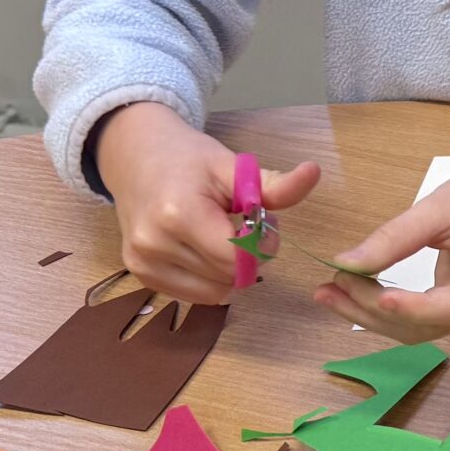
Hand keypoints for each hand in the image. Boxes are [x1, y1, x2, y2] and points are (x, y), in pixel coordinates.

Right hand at [93, 101, 320, 304]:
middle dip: (248, 256)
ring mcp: (142, 263)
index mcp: (179, 214)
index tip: (263, 222)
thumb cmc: (188, 159)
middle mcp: (155, 243)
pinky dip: (209, 278)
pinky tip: (203, 248)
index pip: (237, 258)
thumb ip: (274, 184)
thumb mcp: (233, 165)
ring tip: (220, 234)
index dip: (261, 247)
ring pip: (214, 292)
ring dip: (229, 271)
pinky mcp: (139, 274)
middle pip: (228, 276)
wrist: (135, 156)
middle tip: (242, 224)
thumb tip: (314, 172)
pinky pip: (194, 295)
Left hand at [312, 156, 449, 341]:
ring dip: (373, 316)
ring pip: (423, 329)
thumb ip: (397, 236)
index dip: (420, 308)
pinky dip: (385, 313)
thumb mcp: (441, 203)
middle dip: (379, 310)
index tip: (378, 298)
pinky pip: (421, 322)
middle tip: (331, 286)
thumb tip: (346, 263)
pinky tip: (351, 298)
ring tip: (329, 293)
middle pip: (436, 322)